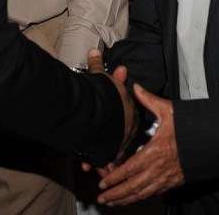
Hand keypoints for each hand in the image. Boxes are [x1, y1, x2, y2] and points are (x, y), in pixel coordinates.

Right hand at [86, 49, 136, 166]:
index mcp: (130, 112)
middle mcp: (127, 130)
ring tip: (99, 156)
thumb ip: (98, 67)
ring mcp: (119, 143)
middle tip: (106, 139)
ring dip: (106, 155)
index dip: (120, 117)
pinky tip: (88, 166)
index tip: (113, 119)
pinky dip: (95, 163)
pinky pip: (103, 161)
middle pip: (122, 136)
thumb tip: (93, 51)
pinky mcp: (108, 154)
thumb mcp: (101, 78)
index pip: (129, 116)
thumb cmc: (104, 96)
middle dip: (114, 138)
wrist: (100, 113)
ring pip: (114, 152)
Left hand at [97, 84, 183, 206]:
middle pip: (133, 186)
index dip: (114, 178)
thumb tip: (136, 88)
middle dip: (115, 194)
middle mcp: (159, 168)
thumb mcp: (169, 110)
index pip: (129, 169)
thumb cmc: (193, 126)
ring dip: (126, 199)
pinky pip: (154, 193)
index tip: (103, 182)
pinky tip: (133, 198)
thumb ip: (149, 100)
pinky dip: (140, 198)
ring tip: (112, 202)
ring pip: (142, 193)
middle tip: (102, 198)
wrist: (215, 141)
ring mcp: (167, 177)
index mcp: (155, 151)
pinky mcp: (174, 182)